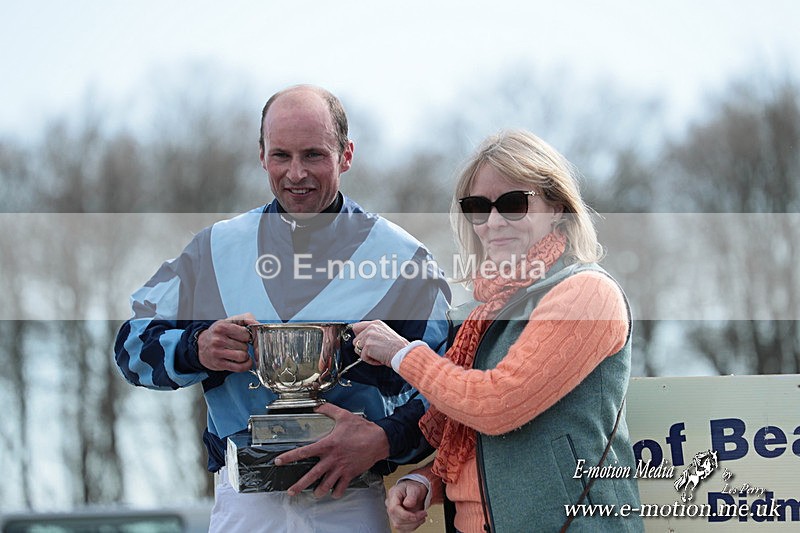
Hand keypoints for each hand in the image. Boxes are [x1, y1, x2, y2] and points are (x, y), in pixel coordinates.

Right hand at [197, 313, 257, 371]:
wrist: (202, 345)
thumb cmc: (219, 332)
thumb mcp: (230, 321)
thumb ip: (246, 318)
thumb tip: (257, 324)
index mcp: (222, 327)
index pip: (246, 334)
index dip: (247, 336)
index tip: (243, 336)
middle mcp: (218, 340)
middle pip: (245, 346)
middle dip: (244, 346)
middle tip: (238, 344)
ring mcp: (217, 353)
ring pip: (243, 356)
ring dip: (244, 355)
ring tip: (238, 352)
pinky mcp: (219, 364)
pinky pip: (240, 367)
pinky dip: (246, 365)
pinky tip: (243, 361)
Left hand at [273, 403, 389, 497]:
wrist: (379, 440)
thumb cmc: (362, 428)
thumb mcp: (344, 415)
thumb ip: (328, 410)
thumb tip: (318, 406)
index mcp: (327, 445)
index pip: (304, 452)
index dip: (289, 457)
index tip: (279, 461)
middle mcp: (332, 459)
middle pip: (312, 475)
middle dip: (299, 485)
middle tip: (290, 492)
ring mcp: (341, 468)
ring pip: (326, 485)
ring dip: (319, 491)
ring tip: (314, 494)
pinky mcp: (350, 474)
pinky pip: (341, 487)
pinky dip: (336, 492)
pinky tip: (333, 492)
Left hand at [350, 320, 409, 366]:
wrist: (403, 353)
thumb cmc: (398, 347)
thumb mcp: (385, 334)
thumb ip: (373, 333)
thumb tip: (362, 340)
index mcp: (376, 324)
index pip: (357, 327)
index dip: (358, 336)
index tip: (361, 342)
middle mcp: (371, 328)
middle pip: (355, 340)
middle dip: (362, 348)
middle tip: (374, 351)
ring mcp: (369, 336)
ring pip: (357, 349)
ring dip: (366, 355)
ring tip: (378, 354)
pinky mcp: (368, 346)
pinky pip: (363, 357)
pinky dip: (370, 361)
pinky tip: (379, 358)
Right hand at [386, 480, 428, 530]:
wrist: (415, 492)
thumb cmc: (413, 488)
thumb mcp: (415, 488)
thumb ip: (412, 495)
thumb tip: (407, 504)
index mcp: (393, 495)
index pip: (393, 509)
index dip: (405, 515)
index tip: (416, 515)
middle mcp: (390, 505)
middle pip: (397, 519)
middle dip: (413, 519)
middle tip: (423, 514)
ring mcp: (393, 513)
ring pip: (399, 526)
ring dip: (413, 524)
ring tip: (421, 517)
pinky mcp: (397, 520)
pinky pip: (402, 529)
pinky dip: (412, 526)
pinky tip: (417, 520)